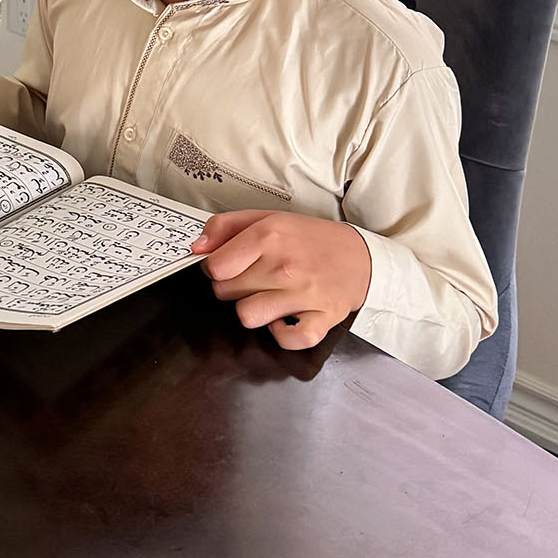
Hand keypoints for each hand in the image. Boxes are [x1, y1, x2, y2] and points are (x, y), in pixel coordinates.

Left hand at [191, 210, 371, 350]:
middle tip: (255, 278)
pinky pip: (287, 339)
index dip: (216, 268)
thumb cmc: (311, 240)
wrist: (360, 258)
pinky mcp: (322, 319)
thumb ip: (226, 227)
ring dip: (254, 309)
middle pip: (226, 292)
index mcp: (269, 236)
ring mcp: (304, 295)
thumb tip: (197, 247)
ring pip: (247, 316)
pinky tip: (286, 318)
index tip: (228, 266)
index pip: (216, 266)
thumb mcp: (268, 218)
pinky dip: (283, 334)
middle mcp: (285, 266)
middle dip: (234, 286)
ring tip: (270, 297)